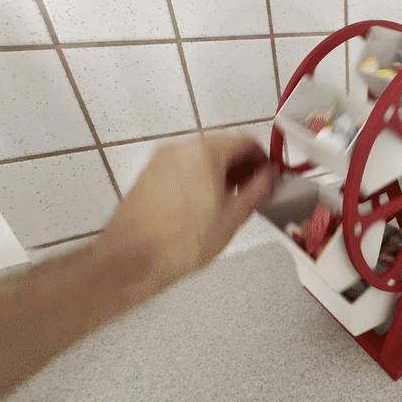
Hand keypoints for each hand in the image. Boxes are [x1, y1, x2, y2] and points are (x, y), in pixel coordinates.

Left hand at [95, 133, 275, 289]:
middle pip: (222, 147)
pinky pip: (182, 168)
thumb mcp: (233, 217)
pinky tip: (202, 207)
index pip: (246, 142)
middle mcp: (180, 148)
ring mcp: (160, 160)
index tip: (269, 179)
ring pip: (201, 158)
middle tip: (251, 193)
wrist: (132, 259)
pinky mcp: (148, 175)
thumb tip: (268, 177)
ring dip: (220, 174)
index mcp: (205, 151)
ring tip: (227, 204)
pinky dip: (198, 179)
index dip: (263, 160)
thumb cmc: (182, 240)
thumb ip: (257, 190)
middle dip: (241, 168)